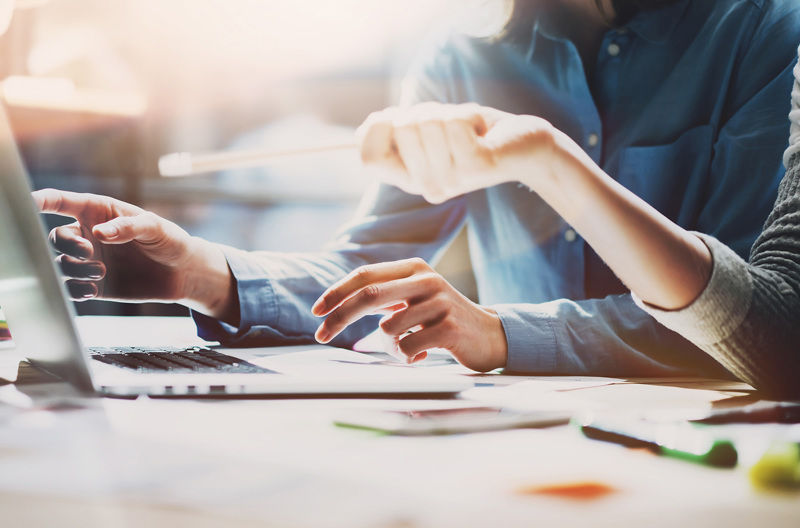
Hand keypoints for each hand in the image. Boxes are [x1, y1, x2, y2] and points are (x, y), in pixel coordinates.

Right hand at [32, 189, 236, 320]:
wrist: (183, 272)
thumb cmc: (169, 240)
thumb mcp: (155, 227)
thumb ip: (128, 227)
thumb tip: (100, 233)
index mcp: (98, 212)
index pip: (61, 202)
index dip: (41, 201)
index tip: (28, 203)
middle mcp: (88, 235)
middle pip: (56, 237)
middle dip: (67, 244)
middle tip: (89, 251)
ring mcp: (90, 261)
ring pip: (61, 264)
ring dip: (75, 268)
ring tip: (101, 272)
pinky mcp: (94, 285)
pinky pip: (71, 288)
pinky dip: (75, 290)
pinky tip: (92, 290)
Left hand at [311, 258, 506, 371]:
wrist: (490, 335)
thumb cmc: (441, 318)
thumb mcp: (414, 297)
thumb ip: (383, 294)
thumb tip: (335, 304)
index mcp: (414, 268)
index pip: (365, 275)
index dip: (337, 292)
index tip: (316, 311)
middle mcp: (426, 280)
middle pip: (369, 295)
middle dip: (339, 317)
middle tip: (321, 336)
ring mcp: (440, 303)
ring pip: (388, 329)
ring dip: (388, 346)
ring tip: (408, 347)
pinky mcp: (449, 328)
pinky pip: (408, 347)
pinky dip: (408, 356)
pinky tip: (424, 354)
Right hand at [357, 102, 557, 202]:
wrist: (525, 145)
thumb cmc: (476, 133)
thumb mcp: (431, 130)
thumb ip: (399, 129)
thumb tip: (373, 122)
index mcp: (411, 179)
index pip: (369, 157)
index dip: (377, 127)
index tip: (398, 116)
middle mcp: (427, 186)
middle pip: (400, 128)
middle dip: (425, 110)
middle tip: (451, 126)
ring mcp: (450, 180)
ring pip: (428, 121)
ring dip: (450, 112)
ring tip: (470, 130)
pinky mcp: (475, 167)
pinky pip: (455, 122)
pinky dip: (469, 114)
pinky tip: (483, 132)